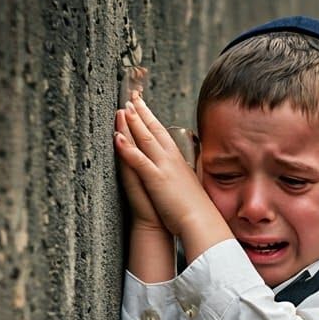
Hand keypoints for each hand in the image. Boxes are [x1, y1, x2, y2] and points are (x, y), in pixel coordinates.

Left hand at [112, 92, 221, 239]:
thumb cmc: (197, 208)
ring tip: (123, 108)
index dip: (151, 118)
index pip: (162, 133)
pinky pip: (138, 160)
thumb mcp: (191, 184)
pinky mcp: (155, 179)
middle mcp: (171, 159)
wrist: (201, 221)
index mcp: (178, 160)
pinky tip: (117, 137)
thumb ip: (185, 172)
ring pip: (146, 140)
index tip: (142, 105)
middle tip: (131, 97)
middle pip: (154, 130)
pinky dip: (127, 148)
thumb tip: (184, 168)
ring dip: (134, 123)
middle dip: (142, 112)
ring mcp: (163, 168)